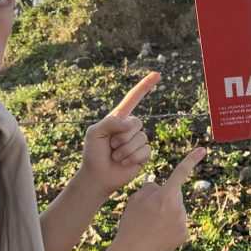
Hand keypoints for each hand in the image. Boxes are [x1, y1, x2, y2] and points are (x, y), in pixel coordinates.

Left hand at [79, 72, 160, 198]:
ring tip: (115, 156)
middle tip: (110, 146)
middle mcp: (130, 128)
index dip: (145, 86)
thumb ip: (110, 123)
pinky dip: (133, 158)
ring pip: (141, 138)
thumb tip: (131, 124)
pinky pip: (146, 151)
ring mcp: (138, 141)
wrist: (98, 176)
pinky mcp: (144, 155)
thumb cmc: (93, 154)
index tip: (157, 75)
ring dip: (125, 150)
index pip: (133, 98)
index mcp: (118, 118)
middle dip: (121, 137)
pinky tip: (124, 162)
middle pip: (136, 123)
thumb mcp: (94, 133)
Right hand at [113, 146, 206, 250]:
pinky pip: (179, 224)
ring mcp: (183, 222)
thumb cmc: (131, 223)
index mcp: (165, 196)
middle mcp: (178, 207)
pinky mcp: (185, 234)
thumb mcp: (135, 199)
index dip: (192, 159)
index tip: (203, 149)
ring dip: (168, 214)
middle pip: (175, 195)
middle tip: (149, 213)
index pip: (180, 173)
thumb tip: (163, 188)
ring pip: (178, 210)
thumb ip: (151, 188)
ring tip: (152, 226)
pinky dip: (171, 227)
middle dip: (165, 199)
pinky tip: (160, 235)